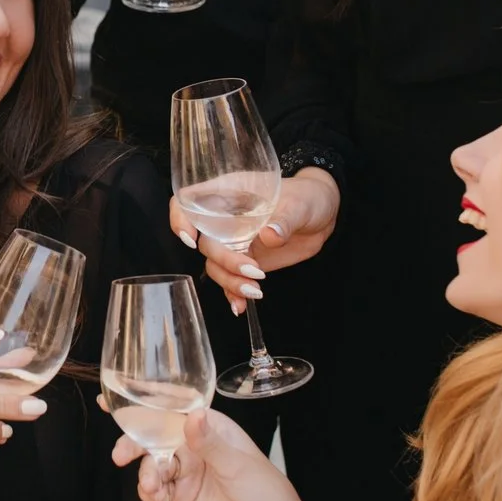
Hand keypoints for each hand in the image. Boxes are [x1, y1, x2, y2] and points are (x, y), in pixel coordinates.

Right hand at [113, 409, 320, 500]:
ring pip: (152, 463)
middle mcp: (195, 445)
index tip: (115, 401)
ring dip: (146, 474)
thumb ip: (211, 443)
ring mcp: (187, 470)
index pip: (174, 408)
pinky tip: (155, 497)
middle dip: (134, 443)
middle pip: (154, 436)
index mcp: (211, 427)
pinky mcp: (182, 495)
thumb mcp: (238, 465)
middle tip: (121, 455)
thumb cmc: (266, 491)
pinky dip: (149, 492)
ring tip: (152, 488)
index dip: (145, 402)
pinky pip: (156, 488)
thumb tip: (193, 416)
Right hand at [170, 168, 339, 313]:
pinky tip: (241, 306)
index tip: (191, 239)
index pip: (189, 200)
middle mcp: (224, 219)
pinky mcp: (243, 261)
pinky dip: (232, 294)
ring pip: (214, 265)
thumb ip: (285, 218)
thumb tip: (270, 235)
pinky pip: (228, 279)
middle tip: (254, 272)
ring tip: (256, 292)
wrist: (321, 217)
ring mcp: (232, 242)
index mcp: (229, 194)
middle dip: (224, 261)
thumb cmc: (307, 197)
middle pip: (205, 242)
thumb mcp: (300, 204)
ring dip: (229, 282)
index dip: (180, 217)